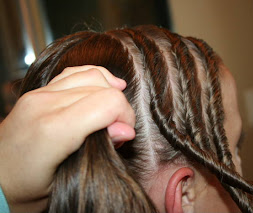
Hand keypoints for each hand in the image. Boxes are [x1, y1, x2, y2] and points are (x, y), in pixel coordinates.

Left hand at [0, 65, 135, 211]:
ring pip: (92, 74)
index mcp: (53, 130)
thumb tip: (125, 130)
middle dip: (120, 108)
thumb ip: (99, 151)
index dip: (126, 116)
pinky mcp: (38, 91)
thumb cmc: (25, 189)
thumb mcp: (66, 180)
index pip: (108, 103)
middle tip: (118, 131)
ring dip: (109, 91)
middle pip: (103, 88)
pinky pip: (74, 72)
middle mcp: (45, 104)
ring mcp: (39, 94)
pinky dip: (95, 77)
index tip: (125, 134)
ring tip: (113, 111)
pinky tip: (104, 86)